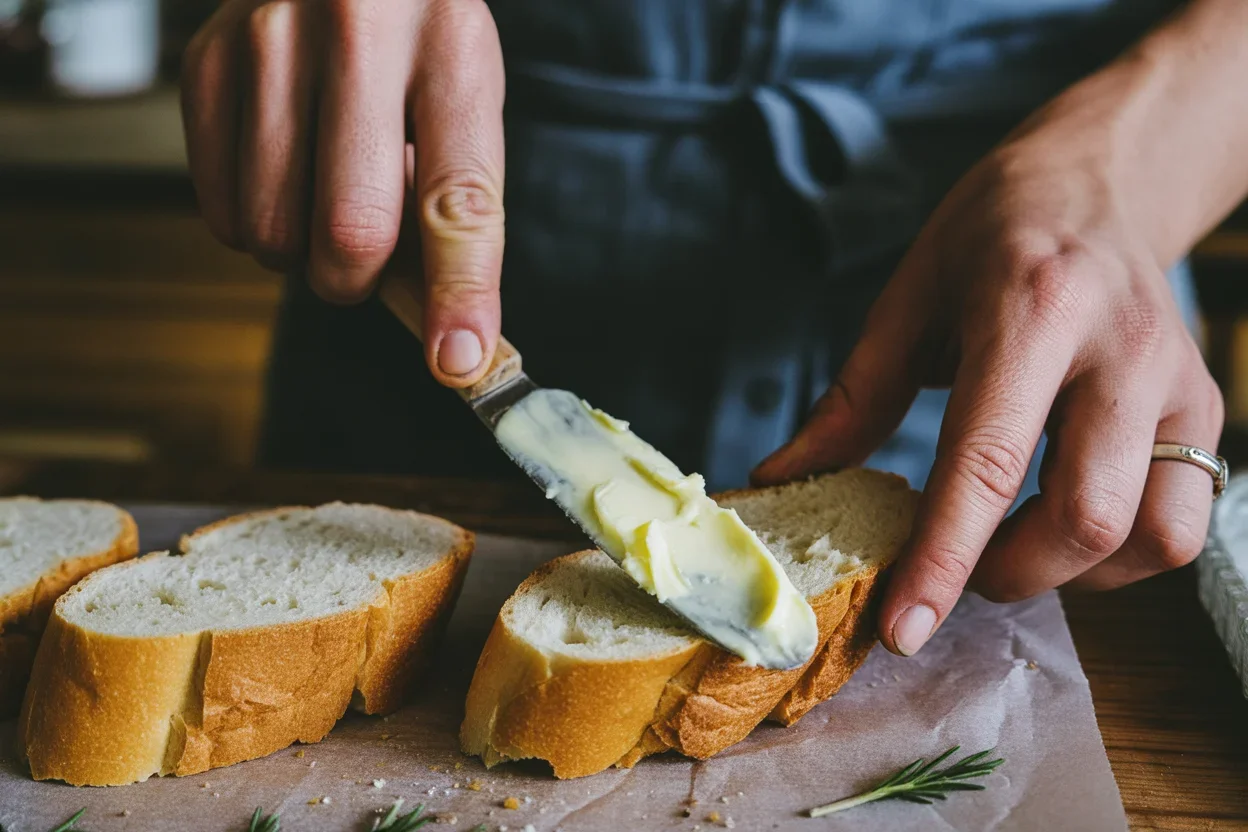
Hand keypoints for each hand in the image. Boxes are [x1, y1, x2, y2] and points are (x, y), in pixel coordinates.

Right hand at [180, 0, 505, 386]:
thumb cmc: (415, 38)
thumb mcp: (462, 99)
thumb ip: (455, 210)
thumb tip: (450, 339)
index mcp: (450, 47)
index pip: (456, 199)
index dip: (458, 293)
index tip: (459, 362)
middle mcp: (357, 32)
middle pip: (350, 232)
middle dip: (359, 279)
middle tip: (365, 253)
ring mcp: (268, 41)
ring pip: (272, 232)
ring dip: (301, 254)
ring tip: (323, 194)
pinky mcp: (206, 60)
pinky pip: (219, 209)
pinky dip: (251, 226)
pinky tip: (281, 178)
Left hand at [753, 95, 1224, 655]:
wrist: (1104, 175)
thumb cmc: (994, 230)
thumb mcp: (907, 295)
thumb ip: (853, 397)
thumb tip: (784, 478)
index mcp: (1030, 310)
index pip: (986, 463)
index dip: (941, 560)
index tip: (902, 628)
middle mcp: (1118, 351)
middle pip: (1084, 520)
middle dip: (1006, 575)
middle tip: (952, 565)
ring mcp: (1177, 382)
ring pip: (1151, 537)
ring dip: (1071, 574)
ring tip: (1011, 546)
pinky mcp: (1206, 406)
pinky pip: (1182, 519)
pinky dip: (1119, 552)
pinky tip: (1064, 519)